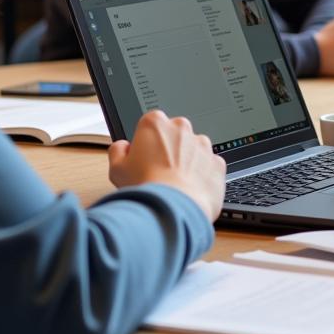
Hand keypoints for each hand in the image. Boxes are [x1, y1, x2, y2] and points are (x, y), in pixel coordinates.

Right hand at [109, 110, 225, 220]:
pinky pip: (209, 166)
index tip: (143, 159)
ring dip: (186, 162)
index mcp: (155, 123)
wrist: (173, 210)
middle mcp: (181, 128)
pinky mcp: (217, 162)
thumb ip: (118, 151)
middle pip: (174, 135)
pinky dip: (201, 176)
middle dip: (168, 150)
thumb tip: (123, 147)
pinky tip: (189, 190)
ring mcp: (202, 145)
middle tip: (158, 173)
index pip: (150, 125)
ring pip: (193, 150)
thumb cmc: (145, 188)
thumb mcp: (117, 169)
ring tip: (174, 185)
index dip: (145, 143)